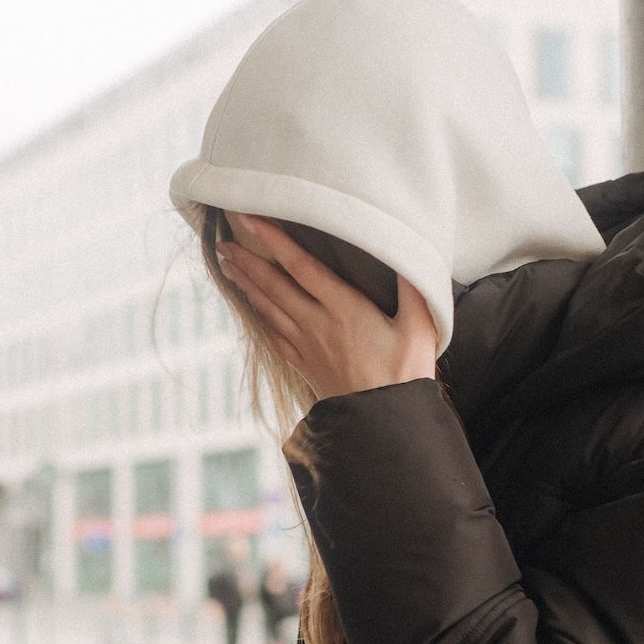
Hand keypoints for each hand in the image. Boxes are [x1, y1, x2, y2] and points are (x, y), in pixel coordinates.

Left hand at [215, 211, 439, 400]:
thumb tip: (408, 252)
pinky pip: (273, 334)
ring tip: (227, 264)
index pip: (301, 267)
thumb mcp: (420, 327)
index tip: (252, 220)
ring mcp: (307, 345)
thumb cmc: (405, 375)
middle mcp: (318, 324)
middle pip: (274, 285)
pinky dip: (257, 315)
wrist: (384, 424)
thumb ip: (414, 288)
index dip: (275, 240)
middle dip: (248, 261)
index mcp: (344, 309)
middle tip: (224, 241)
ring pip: (268, 308)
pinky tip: (249, 304)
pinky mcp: (304, 363)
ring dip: (246, 284)